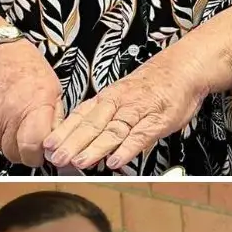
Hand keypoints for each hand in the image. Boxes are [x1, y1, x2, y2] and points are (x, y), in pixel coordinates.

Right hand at [0, 37, 63, 167]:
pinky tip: (2, 118)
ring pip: (1, 148)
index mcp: (33, 106)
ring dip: (10, 142)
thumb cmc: (23, 65)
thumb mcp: (54, 89)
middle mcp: (7, 115)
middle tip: (33, 139)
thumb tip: (60, 143)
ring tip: (16, 122)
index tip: (47, 153)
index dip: (42, 155)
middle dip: (27, 152)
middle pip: (17, 154)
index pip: (34, 148)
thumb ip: (56, 119)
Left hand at [44, 51, 208, 171]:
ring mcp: (139, 112)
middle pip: (92, 125)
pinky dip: (128, 149)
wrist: (184, 68)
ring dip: (94, 148)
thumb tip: (87, 136)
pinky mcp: (158, 120)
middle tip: (56, 159)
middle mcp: (120, 104)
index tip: (47, 146)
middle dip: (72, 143)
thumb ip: (109, 116)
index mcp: (109, 98)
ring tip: (79, 162)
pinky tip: (115, 161)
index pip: (81, 116)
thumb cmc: (156, 84)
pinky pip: (141, 136)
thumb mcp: (125, 94)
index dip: (63, 131)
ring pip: (113, 131)